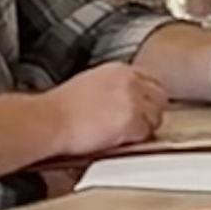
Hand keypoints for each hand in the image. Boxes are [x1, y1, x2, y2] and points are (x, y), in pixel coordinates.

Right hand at [51, 61, 168, 158]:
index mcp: (120, 69)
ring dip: (143, 127)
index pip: (152, 80)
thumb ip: (116, 86)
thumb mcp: (92, 82)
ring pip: (156, 117)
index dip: (148, 98)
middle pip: (160, 98)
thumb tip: (130, 98)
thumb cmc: (61, 107)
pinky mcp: (131, 121)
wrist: (50, 120)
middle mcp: (130, 81)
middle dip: (151, 112)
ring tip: (120, 132)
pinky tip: (116, 139)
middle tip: (134, 124)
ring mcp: (132, 100)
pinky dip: (134, 140)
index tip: (142, 108)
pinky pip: (145, 134)